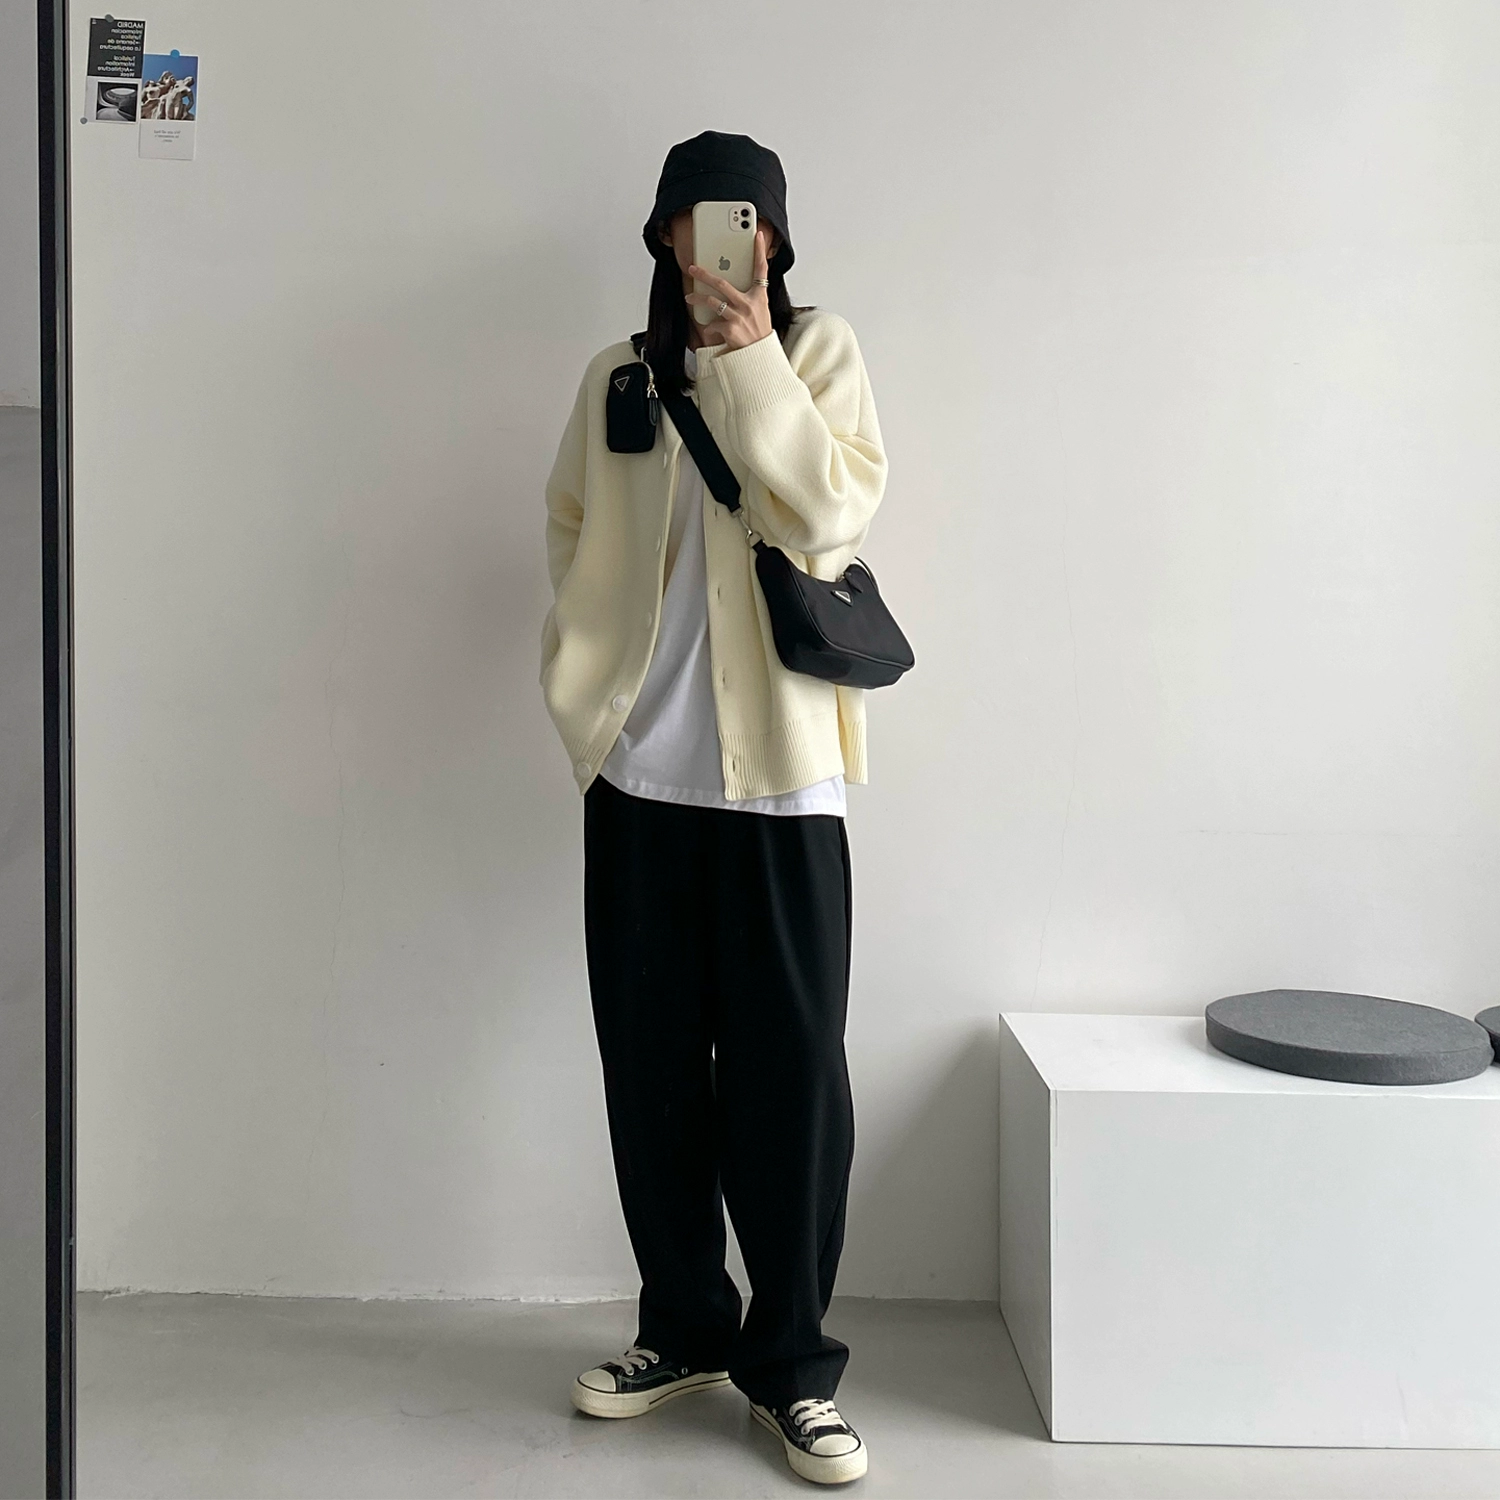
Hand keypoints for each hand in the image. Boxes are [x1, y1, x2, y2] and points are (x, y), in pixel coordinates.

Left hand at [686, 226, 774, 350]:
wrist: (760, 358)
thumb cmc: (758, 335)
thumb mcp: (760, 313)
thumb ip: (748, 299)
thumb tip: (728, 291)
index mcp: (759, 297)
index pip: (761, 269)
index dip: (760, 251)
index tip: (758, 235)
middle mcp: (749, 304)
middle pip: (722, 283)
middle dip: (704, 275)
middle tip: (692, 268)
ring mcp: (739, 316)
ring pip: (712, 302)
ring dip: (697, 299)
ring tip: (689, 298)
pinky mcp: (730, 329)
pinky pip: (712, 324)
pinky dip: (709, 328)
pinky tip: (712, 332)